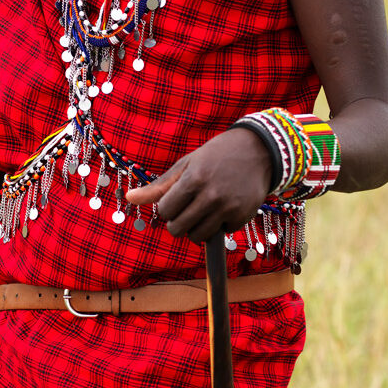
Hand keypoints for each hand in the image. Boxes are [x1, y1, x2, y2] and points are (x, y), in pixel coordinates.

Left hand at [125, 128, 271, 243]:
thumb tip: (129, 198)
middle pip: (178, 229)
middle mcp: (210, 196)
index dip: (167, 208)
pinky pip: (221, 233)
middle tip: (188, 208)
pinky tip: (224, 207)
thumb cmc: (215, 156)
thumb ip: (159, 186)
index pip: (165, 211)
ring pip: (198, 236)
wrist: (258, 150)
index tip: (176, 199)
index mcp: (193, 179)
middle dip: (178, 222)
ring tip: (204, 210)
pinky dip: (220, 225)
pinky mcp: (243, 216)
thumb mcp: (186, 165)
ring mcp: (228, 208)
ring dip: (197, 227)